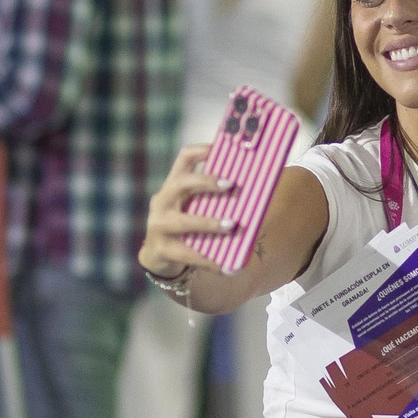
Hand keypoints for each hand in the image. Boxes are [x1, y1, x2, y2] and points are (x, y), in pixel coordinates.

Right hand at [136, 144, 236, 278]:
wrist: (160, 256)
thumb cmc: (188, 226)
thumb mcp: (196, 207)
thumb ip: (216, 199)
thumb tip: (258, 193)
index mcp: (174, 185)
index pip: (184, 158)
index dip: (202, 150)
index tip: (223, 148)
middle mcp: (163, 200)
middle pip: (181, 183)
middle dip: (206, 182)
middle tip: (232, 185)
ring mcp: (159, 225)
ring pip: (184, 221)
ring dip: (210, 223)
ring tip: (233, 226)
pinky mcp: (162, 249)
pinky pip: (189, 255)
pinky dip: (211, 261)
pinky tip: (229, 268)